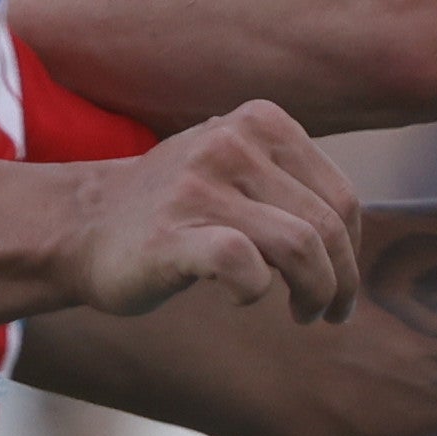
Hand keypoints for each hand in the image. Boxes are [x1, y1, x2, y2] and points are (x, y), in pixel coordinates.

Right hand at [48, 105, 361, 324]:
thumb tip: (354, 233)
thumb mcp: (236, 167)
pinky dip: (255, 290)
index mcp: (259, 122)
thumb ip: (291, 182)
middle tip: (329, 312)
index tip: (340, 282)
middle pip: (327, 225)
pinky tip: (242, 298)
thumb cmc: (173, 209)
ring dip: (314, 293)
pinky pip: (244, 266)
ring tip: (302, 313)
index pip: (340, 196)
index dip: (352, 250)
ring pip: (300, 245)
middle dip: (341, 281)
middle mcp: (231, 143)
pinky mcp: (172, 233)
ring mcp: (199, 186)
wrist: (82, 226)